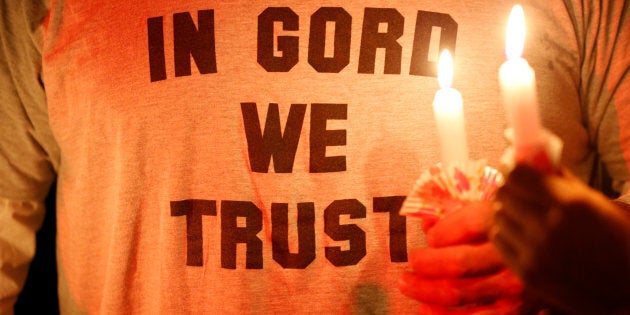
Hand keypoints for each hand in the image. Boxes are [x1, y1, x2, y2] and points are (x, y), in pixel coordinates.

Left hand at [399, 201, 525, 312]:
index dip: (441, 231)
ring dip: (426, 291)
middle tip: (411, 261)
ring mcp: (515, 287)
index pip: (467, 225)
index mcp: (510, 224)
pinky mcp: (516, 311)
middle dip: (425, 263)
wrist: (562, 255)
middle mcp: (513, 257)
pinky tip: (426, 310)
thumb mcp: (493, 210)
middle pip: (459, 263)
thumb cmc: (517, 228)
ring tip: (406, 285)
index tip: (430, 235)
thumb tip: (427, 224)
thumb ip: (460, 214)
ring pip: (460, 293)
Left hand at [491, 164, 629, 313]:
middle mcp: (548, 226)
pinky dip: (506, 233)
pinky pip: (498, 239)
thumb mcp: (598, 204)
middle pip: (503, 194)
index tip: (514, 170)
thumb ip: (563, 180)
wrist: (625, 290)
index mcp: (570, 204)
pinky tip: (520, 235)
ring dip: (507, 212)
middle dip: (509, 189)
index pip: (517, 175)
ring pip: (498, 216)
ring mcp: (535, 252)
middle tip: (516, 192)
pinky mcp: (526, 272)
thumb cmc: (617, 240)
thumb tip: (534, 160)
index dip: (513, 170)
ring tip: (521, 215)